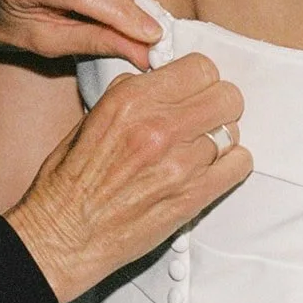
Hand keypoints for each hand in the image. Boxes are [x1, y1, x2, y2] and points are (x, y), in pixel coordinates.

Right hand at [2, 53, 250, 302]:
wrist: (63, 234)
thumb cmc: (69, 181)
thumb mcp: (93, 117)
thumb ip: (133, 94)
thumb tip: (163, 83)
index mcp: (131, 100)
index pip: (200, 67)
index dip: (199, 78)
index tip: (195, 88)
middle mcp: (159, 126)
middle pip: (226, 96)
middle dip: (217, 103)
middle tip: (204, 116)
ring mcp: (180, 163)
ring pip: (232, 131)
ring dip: (219, 137)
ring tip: (198, 148)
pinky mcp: (193, 196)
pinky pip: (239, 165)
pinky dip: (230, 164)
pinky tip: (210, 168)